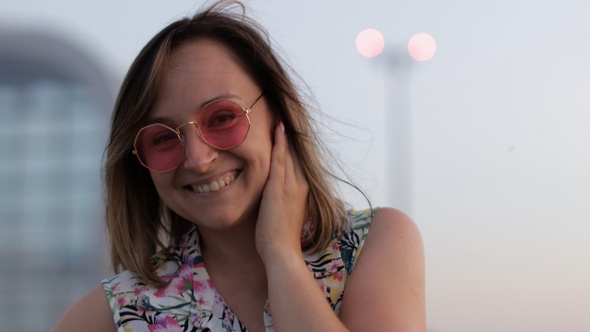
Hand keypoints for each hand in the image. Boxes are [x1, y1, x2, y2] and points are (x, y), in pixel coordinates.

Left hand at [255, 122, 308, 262]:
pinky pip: (279, 160)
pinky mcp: (278, 188)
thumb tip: (274, 196)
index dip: (290, 145)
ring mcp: (290, 185)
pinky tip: (277, 129)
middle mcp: (300, 184)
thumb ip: (281, 201)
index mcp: (302, 190)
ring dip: (283, 133)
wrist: (282, 252)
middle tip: (280, 113)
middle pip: (294, 153)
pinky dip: (279, 143)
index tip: (285, 129)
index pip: (296, 161)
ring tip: (278, 114)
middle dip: (288, 135)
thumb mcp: (284, 215)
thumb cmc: (280, 239)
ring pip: (288, 152)